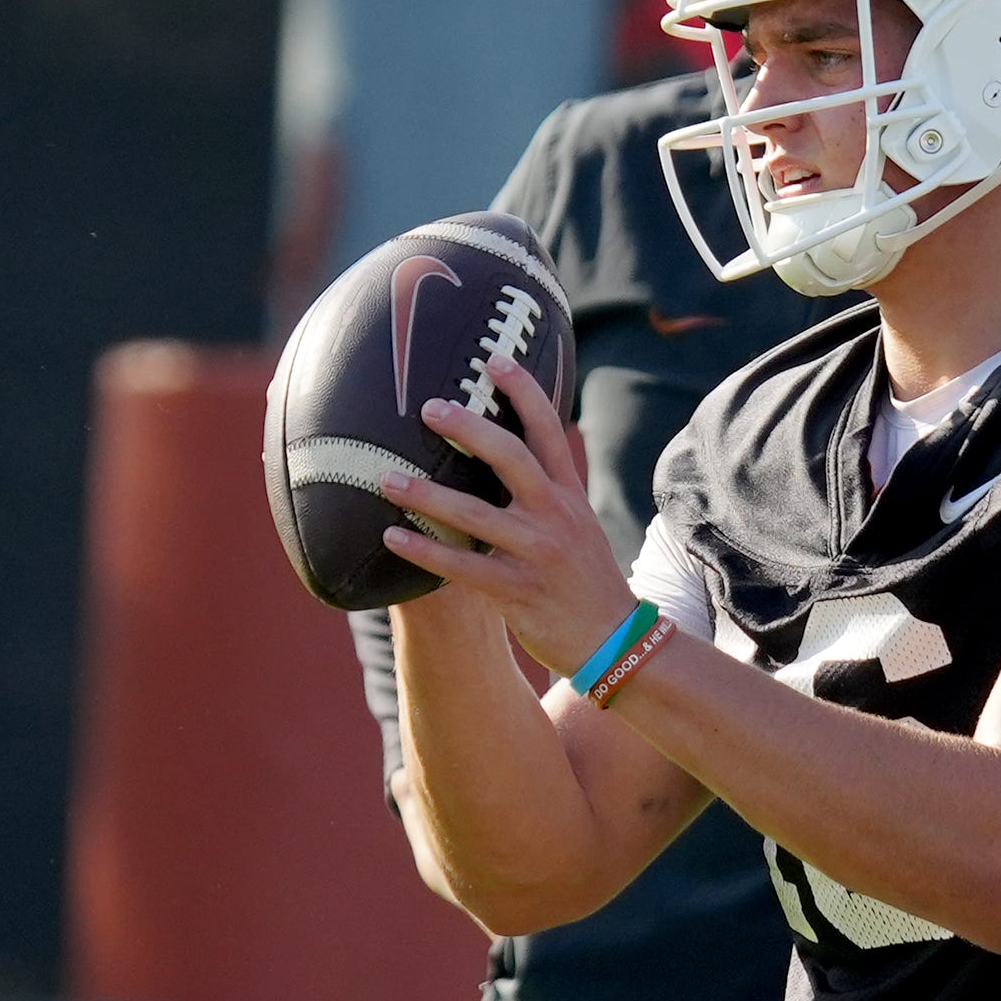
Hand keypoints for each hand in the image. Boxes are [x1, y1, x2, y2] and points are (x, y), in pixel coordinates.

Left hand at [379, 355, 635, 678]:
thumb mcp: (578, 526)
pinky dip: (424, 551)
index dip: (523, 391)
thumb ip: (545, 494)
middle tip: (429, 408)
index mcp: (569, 495)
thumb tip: (502, 459)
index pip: (547, 431)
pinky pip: (462, 567)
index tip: (494, 360)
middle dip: (468, 428)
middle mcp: (555, 516)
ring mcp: (537, 554)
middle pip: (510, 457)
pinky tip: (392, 538)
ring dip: (426, 494)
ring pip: (475, 514)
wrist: (615, 640)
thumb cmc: (584, 580)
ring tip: (385, 478)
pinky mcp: (518, 591)